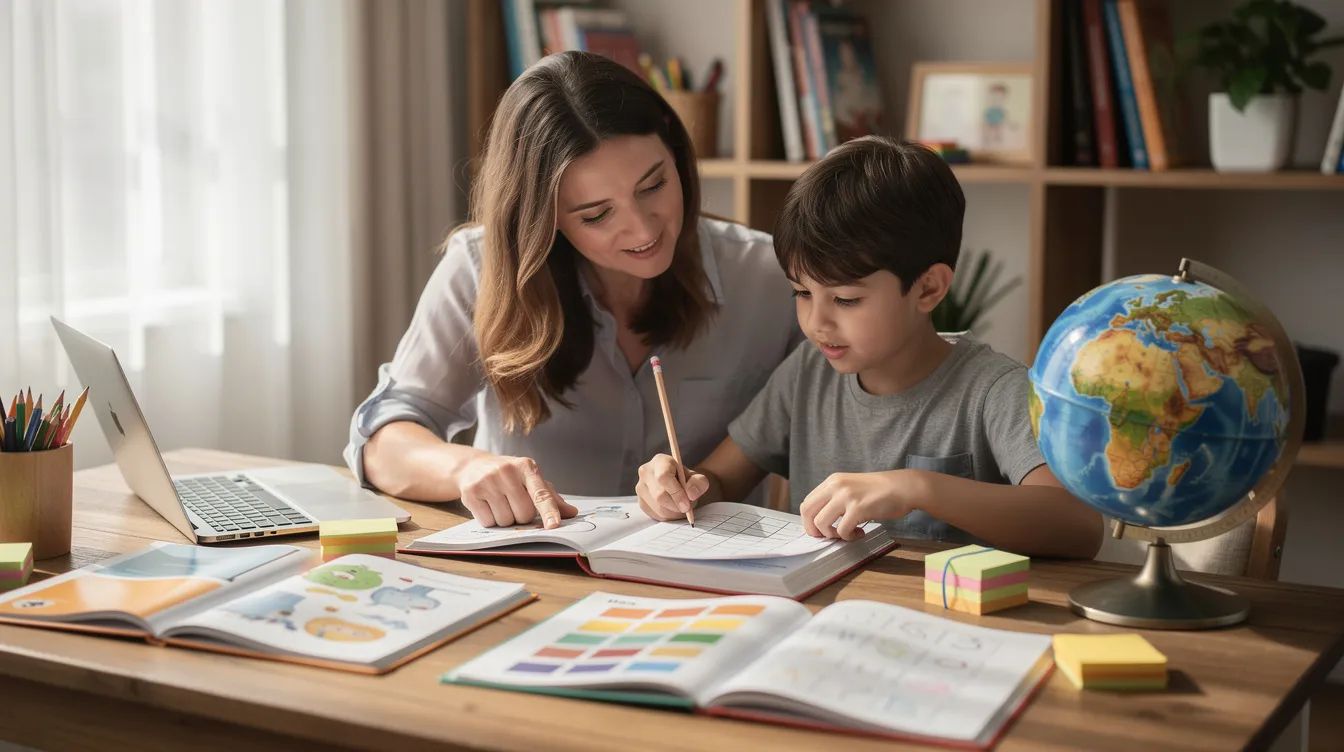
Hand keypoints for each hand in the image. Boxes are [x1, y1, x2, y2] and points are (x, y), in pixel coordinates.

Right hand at [457, 455, 577, 528]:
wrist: (473, 466)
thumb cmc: (509, 476)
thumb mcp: (530, 479)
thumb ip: (550, 496)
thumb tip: (571, 513)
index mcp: (526, 467)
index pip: (541, 493)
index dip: (549, 511)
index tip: (554, 526)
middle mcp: (507, 471)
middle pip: (524, 513)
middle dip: (522, 516)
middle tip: (514, 503)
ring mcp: (487, 481)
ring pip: (506, 521)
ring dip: (506, 519)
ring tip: (500, 503)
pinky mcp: (471, 493)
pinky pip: (489, 522)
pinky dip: (491, 520)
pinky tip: (488, 505)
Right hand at [636, 453, 708, 520]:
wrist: (678, 485)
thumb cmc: (686, 480)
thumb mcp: (698, 479)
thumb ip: (699, 483)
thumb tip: (691, 494)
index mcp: (660, 462)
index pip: (664, 477)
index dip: (676, 492)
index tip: (687, 504)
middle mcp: (646, 473)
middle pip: (659, 495)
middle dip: (676, 506)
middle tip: (687, 508)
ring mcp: (641, 488)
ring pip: (658, 508)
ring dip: (673, 513)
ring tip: (681, 507)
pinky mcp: (641, 502)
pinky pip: (655, 515)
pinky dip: (667, 517)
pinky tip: (673, 510)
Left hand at [799, 470, 926, 540]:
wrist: (904, 487)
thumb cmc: (880, 491)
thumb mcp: (852, 487)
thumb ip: (835, 499)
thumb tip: (821, 520)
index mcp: (832, 481)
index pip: (807, 502)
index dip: (810, 521)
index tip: (821, 530)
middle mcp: (836, 486)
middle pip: (807, 512)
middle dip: (814, 530)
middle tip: (828, 536)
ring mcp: (846, 496)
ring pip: (821, 523)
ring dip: (833, 534)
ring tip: (848, 533)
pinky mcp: (858, 508)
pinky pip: (842, 531)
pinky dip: (849, 537)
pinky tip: (860, 532)